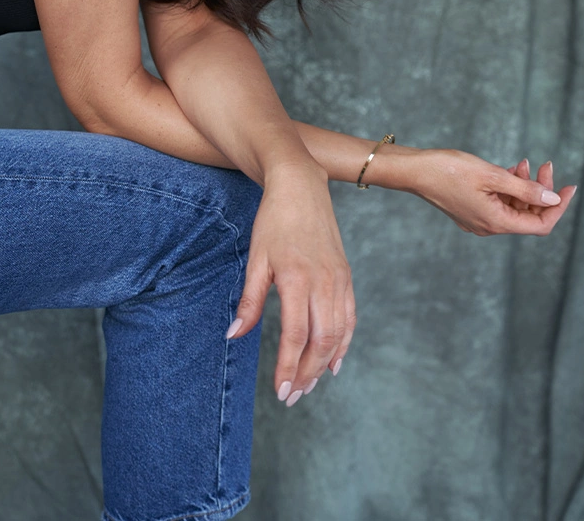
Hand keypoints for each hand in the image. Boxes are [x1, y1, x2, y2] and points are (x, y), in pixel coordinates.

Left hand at [227, 162, 353, 404]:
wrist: (301, 186)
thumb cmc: (274, 221)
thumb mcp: (256, 259)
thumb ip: (249, 300)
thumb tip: (233, 335)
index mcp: (298, 278)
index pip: (296, 335)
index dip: (288, 366)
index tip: (280, 391)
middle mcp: (324, 282)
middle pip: (321, 341)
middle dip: (307, 374)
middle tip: (292, 397)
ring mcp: (339, 280)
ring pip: (338, 333)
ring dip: (325, 364)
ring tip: (309, 385)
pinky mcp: (346, 276)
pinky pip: (350, 318)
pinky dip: (344, 344)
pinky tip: (334, 362)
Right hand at [415, 148, 576, 234]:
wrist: (414, 171)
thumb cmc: (448, 170)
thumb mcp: (491, 175)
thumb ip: (524, 189)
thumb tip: (552, 199)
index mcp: (496, 222)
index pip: (540, 224)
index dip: (558, 206)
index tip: (569, 186)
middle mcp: (489, 226)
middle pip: (527, 214)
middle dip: (540, 190)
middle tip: (544, 165)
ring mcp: (478, 220)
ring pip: (513, 207)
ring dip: (523, 187)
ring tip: (523, 163)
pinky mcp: (470, 210)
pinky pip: (499, 203)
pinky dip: (508, 188)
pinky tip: (509, 169)